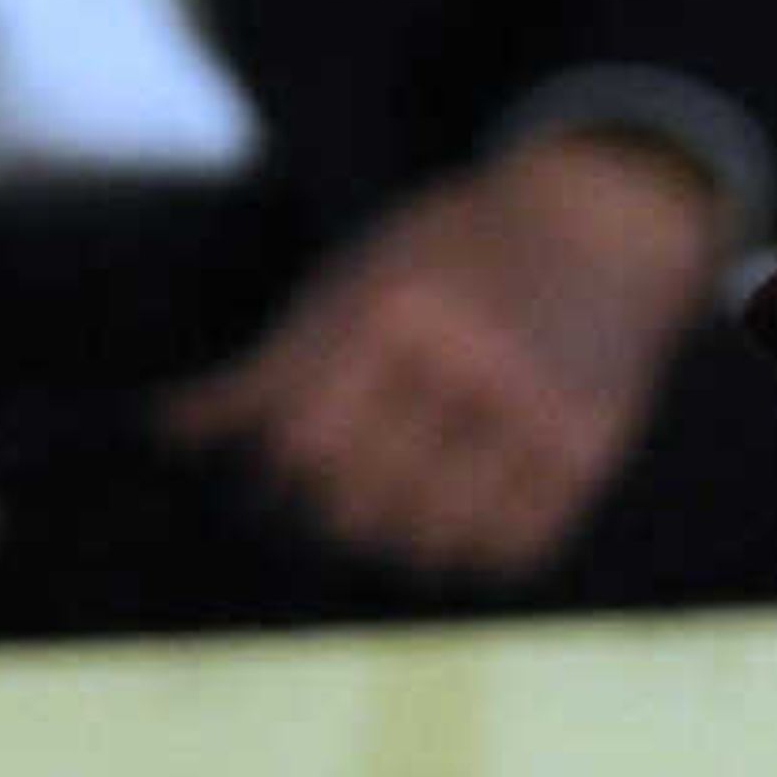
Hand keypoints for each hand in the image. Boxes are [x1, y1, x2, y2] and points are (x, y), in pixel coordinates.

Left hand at [157, 129, 726, 582]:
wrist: (609, 221)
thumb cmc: (459, 249)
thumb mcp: (360, 277)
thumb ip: (275, 362)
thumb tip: (167, 431)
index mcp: (396, 311)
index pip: (306, 441)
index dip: (287, 474)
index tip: (296, 474)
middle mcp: (467, 363)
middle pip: (366, 502)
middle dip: (340, 518)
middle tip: (347, 508)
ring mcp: (535, 410)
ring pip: (438, 540)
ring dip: (405, 549)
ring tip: (404, 522)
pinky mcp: (592, 446)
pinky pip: (516, 548)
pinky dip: (479, 555)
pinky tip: (469, 527)